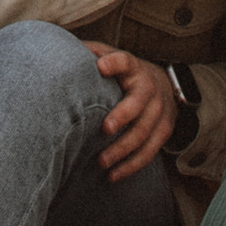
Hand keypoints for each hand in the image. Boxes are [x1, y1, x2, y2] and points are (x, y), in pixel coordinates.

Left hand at [91, 48, 177, 181]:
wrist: (165, 85)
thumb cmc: (126, 73)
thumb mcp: (112, 57)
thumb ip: (92, 53)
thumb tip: (60, 50)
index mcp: (133, 68)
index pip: (126, 61)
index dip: (115, 62)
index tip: (101, 67)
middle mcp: (149, 88)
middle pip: (138, 103)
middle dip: (123, 116)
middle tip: (104, 129)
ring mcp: (159, 111)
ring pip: (143, 132)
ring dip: (123, 149)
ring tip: (101, 162)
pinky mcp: (163, 131)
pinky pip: (149, 152)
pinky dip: (131, 166)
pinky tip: (113, 176)